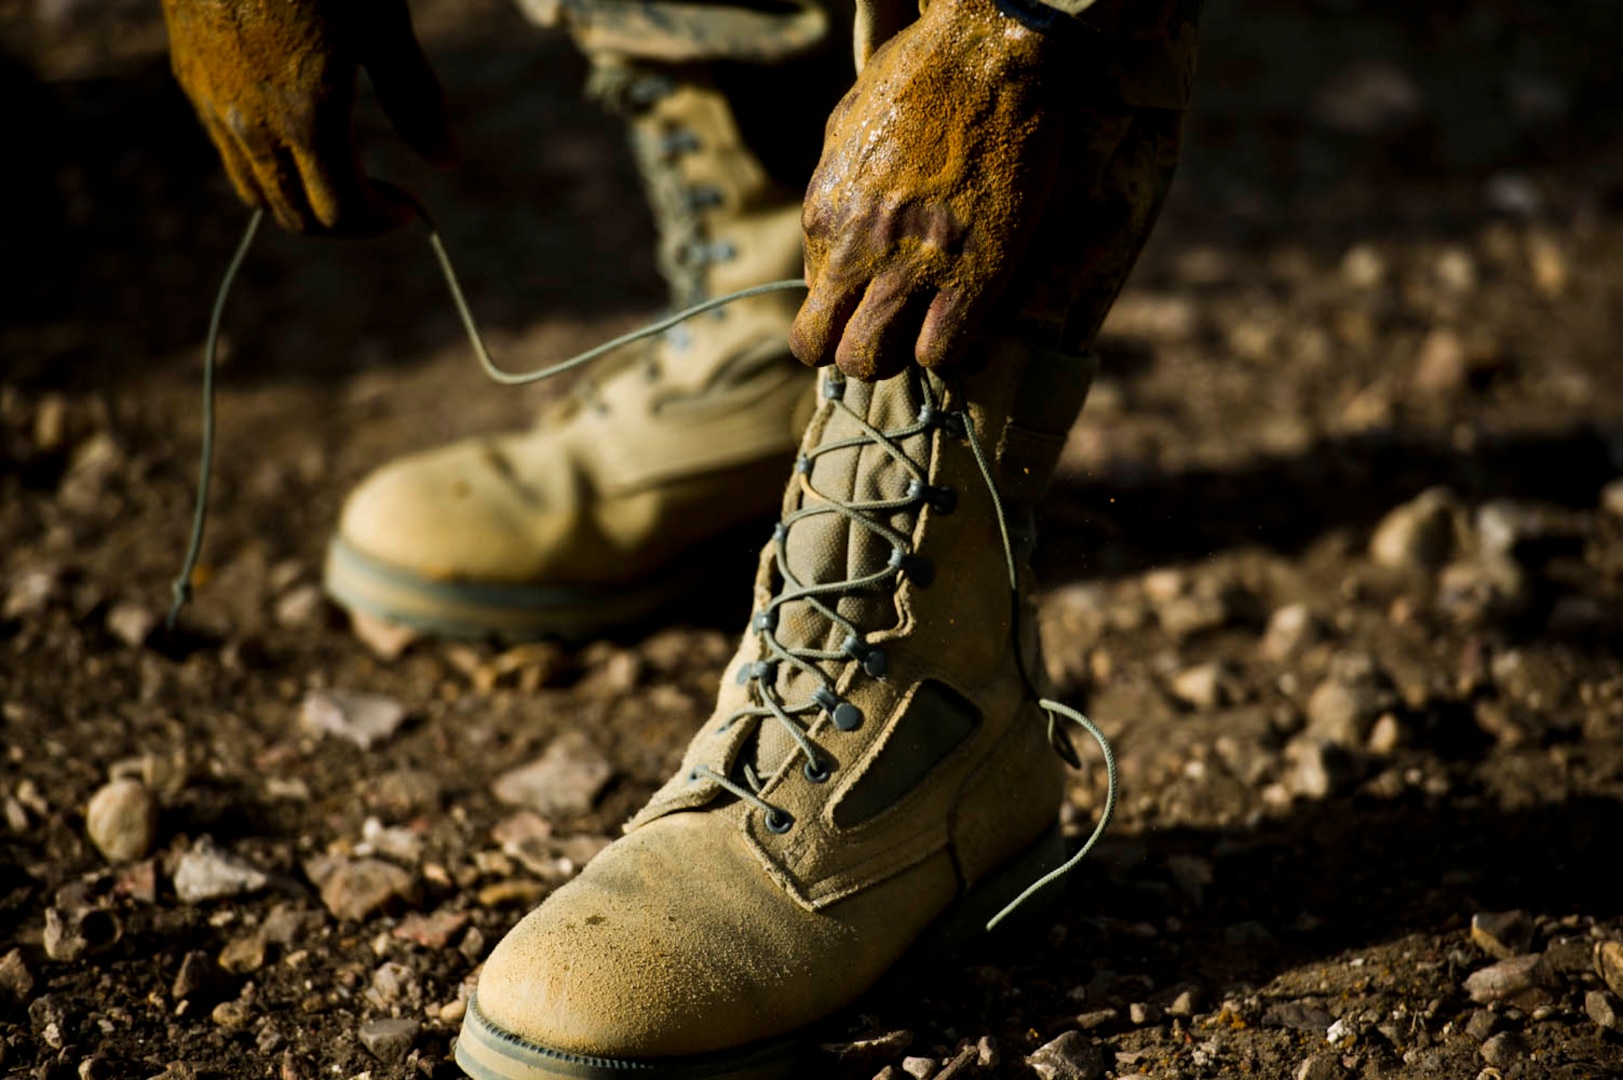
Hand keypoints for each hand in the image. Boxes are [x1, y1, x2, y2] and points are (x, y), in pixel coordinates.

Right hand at [161, 0, 457, 234]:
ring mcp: (211, 101)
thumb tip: (446, 161)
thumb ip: (413, 96)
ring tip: (345, 174)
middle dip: (347, 222)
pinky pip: (228, 149)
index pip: (341, 213)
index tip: (409, 208)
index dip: (380, 222)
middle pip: (296, 215)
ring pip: (255, 189)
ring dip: (303, 198)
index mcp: (305, 116)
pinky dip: (269, 165)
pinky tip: (300, 132)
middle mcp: (249, 122)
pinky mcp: (189, 75)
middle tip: (384, 198)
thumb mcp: (382, 20)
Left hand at [789, 0, 1067, 379]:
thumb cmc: (919, 78)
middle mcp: (856, 252)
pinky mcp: (970, 277)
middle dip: (854, 350)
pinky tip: (966, 323)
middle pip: (825, 351)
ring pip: (873, 364)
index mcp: (822, 217)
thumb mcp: (846, 131)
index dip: (843, 309)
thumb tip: (835, 237)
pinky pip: (939, 355)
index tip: (873, 295)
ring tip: (927, 328)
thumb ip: (836, 194)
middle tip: (891, 328)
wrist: (986, 54)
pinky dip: (951, 351)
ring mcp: (910, 269)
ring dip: (899, 357)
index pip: (810, 302)